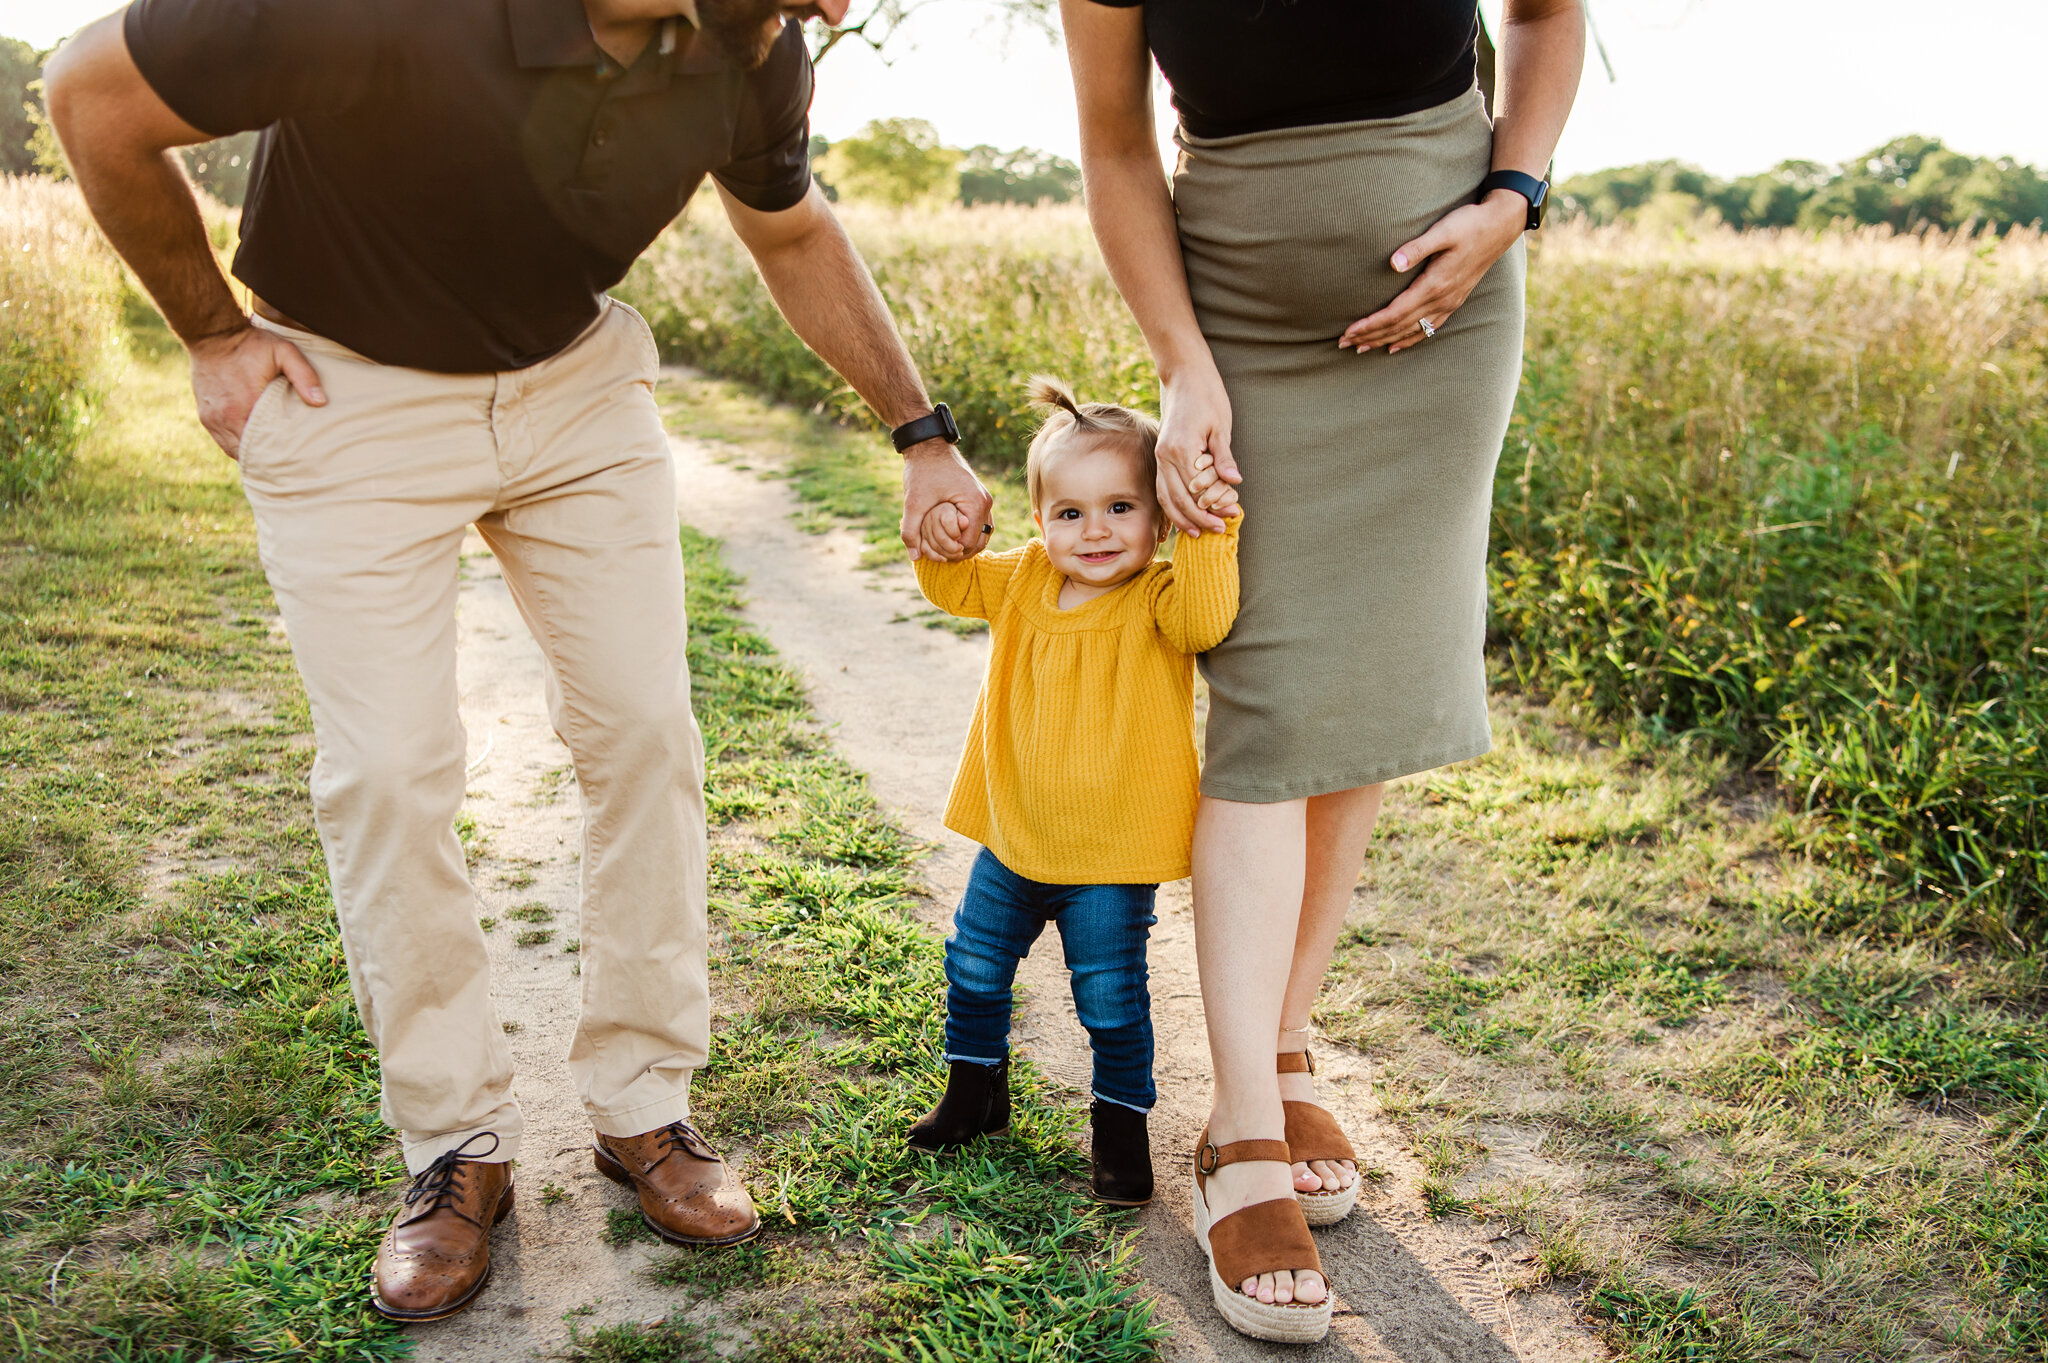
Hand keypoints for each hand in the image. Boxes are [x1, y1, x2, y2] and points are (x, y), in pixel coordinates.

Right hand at [189, 323, 326, 459]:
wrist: (213, 335)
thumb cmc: (252, 344)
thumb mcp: (284, 352)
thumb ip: (304, 375)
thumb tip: (320, 402)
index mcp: (247, 405)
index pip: (265, 445)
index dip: (280, 456)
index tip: (297, 460)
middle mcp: (226, 416)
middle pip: (250, 452)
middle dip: (268, 459)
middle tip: (288, 464)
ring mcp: (213, 418)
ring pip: (234, 450)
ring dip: (252, 454)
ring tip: (272, 458)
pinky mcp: (205, 416)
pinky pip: (223, 441)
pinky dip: (238, 445)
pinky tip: (253, 446)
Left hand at [900, 439, 992, 561]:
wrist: (928, 445)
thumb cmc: (922, 471)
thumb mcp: (913, 502)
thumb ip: (911, 531)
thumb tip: (914, 557)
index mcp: (975, 504)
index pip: (968, 543)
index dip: (951, 552)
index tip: (933, 552)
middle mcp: (985, 502)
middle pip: (979, 541)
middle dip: (959, 550)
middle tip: (938, 553)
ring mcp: (984, 499)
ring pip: (982, 534)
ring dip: (965, 543)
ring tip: (944, 545)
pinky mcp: (979, 497)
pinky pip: (979, 524)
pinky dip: (967, 532)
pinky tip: (949, 534)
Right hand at [1156, 367, 1238, 536]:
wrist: (1185, 376)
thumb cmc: (1207, 397)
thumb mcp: (1221, 426)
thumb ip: (1224, 457)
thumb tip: (1235, 482)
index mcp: (1182, 449)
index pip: (1196, 490)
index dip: (1213, 506)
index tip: (1231, 516)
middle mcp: (1165, 456)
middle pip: (1180, 499)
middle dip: (1199, 518)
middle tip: (1219, 530)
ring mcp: (1160, 456)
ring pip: (1166, 497)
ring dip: (1181, 517)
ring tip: (1197, 533)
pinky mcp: (1161, 454)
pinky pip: (1162, 487)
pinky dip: (1171, 506)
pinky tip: (1182, 516)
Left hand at [1339, 191, 1525, 354]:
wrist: (1500, 226)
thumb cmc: (1469, 224)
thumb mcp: (1443, 231)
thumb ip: (1417, 248)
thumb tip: (1392, 263)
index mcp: (1434, 285)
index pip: (1394, 313)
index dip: (1371, 324)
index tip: (1349, 331)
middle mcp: (1441, 300)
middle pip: (1399, 326)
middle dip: (1370, 336)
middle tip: (1343, 344)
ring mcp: (1449, 303)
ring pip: (1411, 331)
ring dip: (1385, 341)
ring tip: (1361, 349)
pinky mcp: (1453, 301)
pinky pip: (1428, 329)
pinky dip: (1409, 340)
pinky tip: (1395, 347)